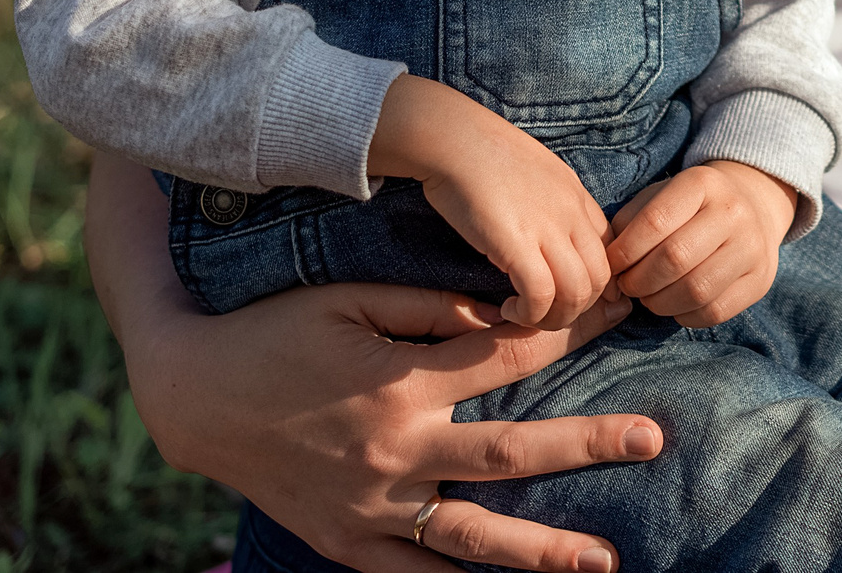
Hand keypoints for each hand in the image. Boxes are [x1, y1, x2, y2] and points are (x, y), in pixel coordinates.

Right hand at [88, 152, 660, 572]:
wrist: (190, 396)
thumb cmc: (274, 332)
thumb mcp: (348, 296)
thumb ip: (429, 304)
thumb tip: (501, 308)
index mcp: (399, 383)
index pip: (507, 358)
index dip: (568, 334)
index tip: (621, 315)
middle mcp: (393, 452)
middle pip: (509, 454)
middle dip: (586, 445)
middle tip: (651, 438)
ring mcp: (369, 507)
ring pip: (470, 535)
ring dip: (540, 550)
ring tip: (603, 560)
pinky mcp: (344, 542)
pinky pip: (413, 569)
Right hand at [371, 75, 613, 328]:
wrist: (453, 138)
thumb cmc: (485, 155)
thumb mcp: (539, 174)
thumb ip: (556, 205)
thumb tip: (556, 238)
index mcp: (579, 198)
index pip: (612, 251)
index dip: (598, 284)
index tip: (571, 299)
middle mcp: (572, 214)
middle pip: (602, 279)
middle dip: (579, 310)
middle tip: (545, 314)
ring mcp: (548, 227)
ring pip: (578, 293)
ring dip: (555, 318)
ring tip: (526, 316)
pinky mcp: (516, 242)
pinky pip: (541, 294)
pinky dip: (530, 314)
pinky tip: (509, 309)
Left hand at [605, 161, 795, 326]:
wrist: (753, 206)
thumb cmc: (689, 207)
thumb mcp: (659, 197)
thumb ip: (629, 223)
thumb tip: (607, 264)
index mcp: (702, 183)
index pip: (655, 222)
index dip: (625, 252)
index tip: (612, 265)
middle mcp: (734, 212)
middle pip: (675, 259)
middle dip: (639, 281)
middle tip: (628, 286)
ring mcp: (753, 247)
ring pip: (696, 290)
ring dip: (659, 303)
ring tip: (649, 297)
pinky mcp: (761, 280)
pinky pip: (715, 312)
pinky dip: (685, 315)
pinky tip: (676, 305)